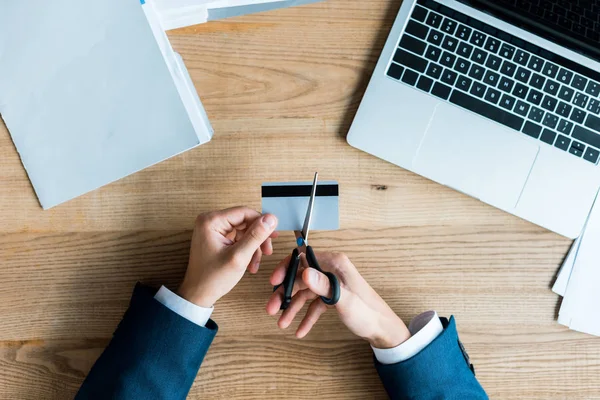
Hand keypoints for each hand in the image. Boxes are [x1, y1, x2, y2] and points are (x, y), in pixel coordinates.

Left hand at [178, 207, 277, 307]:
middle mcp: (210, 221)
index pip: (245, 212)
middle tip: (268, 250)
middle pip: (245, 221)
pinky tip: (250, 261)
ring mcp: (212, 229)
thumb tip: (271, 219)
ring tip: (256, 262)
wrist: (198, 294)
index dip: (261, 223)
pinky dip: (245, 248)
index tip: (273, 234)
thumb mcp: (239, 256)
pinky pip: (237, 237)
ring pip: (243, 230)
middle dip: (257, 237)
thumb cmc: (212, 278)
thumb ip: (256, 236)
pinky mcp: (216, 236)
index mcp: (211, 221)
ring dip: (253, 245)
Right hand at [266, 252, 410, 348]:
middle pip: (301, 278)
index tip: (273, 282)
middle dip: (285, 294)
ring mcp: (331, 284)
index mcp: (335, 263)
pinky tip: (299, 330)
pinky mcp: (332, 298)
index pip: (303, 258)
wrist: (383, 330)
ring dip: (292, 308)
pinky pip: (314, 305)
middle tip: (271, 308)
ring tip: (281, 323)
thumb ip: (324, 286)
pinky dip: (306, 317)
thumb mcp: (344, 300)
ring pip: (305, 293)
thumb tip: (304, 273)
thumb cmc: (368, 313)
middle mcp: (332, 270)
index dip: (286, 269)